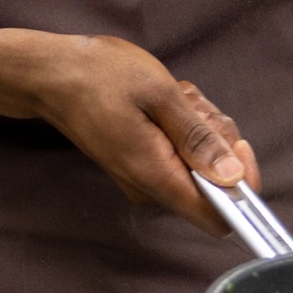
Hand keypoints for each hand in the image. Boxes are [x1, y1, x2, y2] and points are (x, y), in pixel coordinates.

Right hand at [13, 33, 261, 238]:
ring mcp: (145, 176)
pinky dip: (182, 124)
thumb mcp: (159, 95)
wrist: (51, 75)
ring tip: (171, 96)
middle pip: (214, 183)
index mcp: (158, 176)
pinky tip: (163, 101)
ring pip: (199, 161)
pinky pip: (180, 151)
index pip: (218, 217)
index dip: (241, 187)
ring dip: (198, 124)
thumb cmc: (101, 77)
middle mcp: (152, 187)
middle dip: (216, 138)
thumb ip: (198, 138)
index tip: (236, 144)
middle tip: (189, 103)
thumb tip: (232, 177)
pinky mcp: (141, 162)